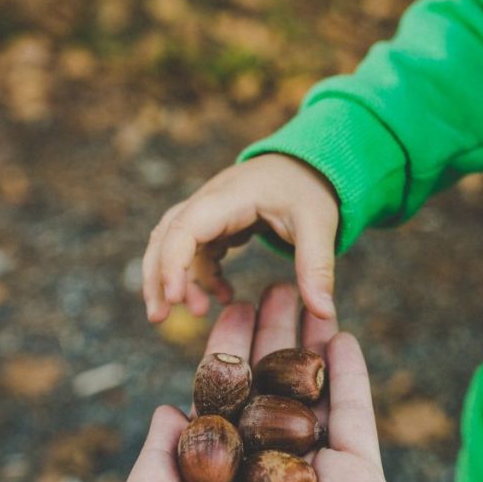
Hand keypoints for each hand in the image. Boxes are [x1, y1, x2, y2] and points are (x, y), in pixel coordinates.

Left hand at [107, 285, 389, 481]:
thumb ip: (154, 461)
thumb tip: (168, 409)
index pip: (226, 401)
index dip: (228, 352)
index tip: (234, 307)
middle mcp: (267, 476)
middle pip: (273, 390)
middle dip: (275, 337)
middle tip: (278, 286)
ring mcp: (316, 480)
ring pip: (317, 398)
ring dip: (314, 346)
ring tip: (313, 294)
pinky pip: (357, 423)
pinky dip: (353, 378)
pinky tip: (343, 335)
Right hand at [142, 154, 339, 322]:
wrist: (309, 163)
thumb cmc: (310, 189)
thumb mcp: (319, 225)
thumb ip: (318, 267)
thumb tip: (324, 312)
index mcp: (231, 196)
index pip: (185, 227)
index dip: (173, 262)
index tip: (176, 299)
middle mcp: (210, 199)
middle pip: (166, 235)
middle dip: (158, 277)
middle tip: (160, 318)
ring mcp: (209, 209)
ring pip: (173, 243)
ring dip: (175, 279)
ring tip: (195, 313)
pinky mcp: (216, 221)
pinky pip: (195, 250)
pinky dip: (201, 275)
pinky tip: (223, 296)